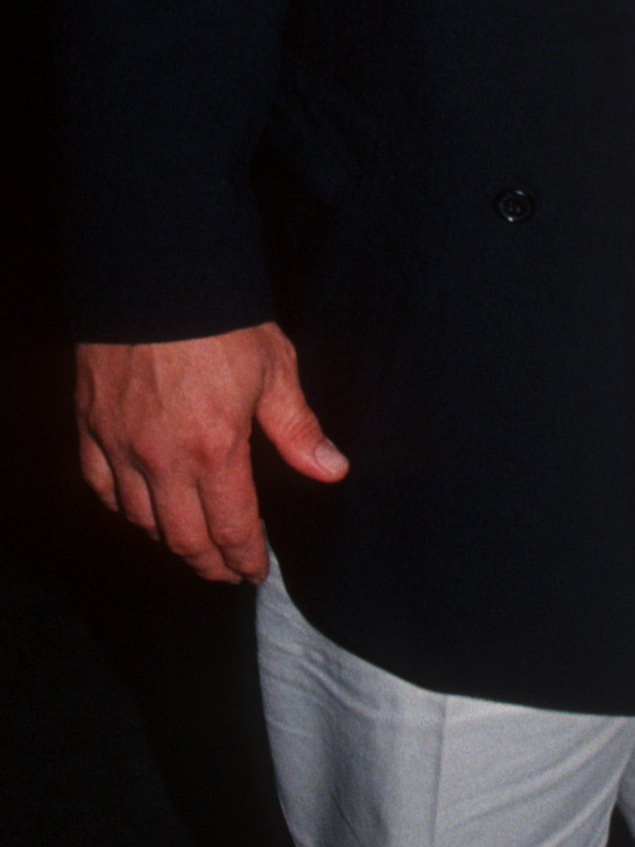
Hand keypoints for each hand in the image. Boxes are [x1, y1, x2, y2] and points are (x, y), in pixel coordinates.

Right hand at [75, 324, 346, 585]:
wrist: (155, 275)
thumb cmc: (220, 319)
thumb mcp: (274, 369)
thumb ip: (298, 429)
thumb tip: (332, 469)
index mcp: (215, 450)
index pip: (231, 529)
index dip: (244, 559)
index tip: (254, 571)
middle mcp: (162, 460)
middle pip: (183, 539)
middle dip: (210, 563)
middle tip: (227, 570)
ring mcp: (120, 446)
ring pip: (140, 520)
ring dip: (169, 539)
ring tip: (192, 543)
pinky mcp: (91, 427)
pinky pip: (101, 487)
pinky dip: (122, 507)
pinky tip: (140, 508)